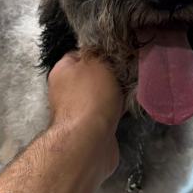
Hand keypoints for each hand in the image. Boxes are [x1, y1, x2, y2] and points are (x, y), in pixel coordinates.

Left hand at [48, 52, 123, 178]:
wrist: (89, 140)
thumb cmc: (91, 96)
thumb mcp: (97, 62)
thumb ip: (100, 53)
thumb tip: (102, 52)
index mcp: (62, 70)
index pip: (80, 53)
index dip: (99, 51)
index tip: (117, 53)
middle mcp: (65, 90)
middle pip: (92, 75)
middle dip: (110, 74)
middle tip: (127, 71)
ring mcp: (77, 110)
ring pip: (101, 94)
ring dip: (115, 93)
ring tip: (131, 88)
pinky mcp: (90, 127)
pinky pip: (107, 112)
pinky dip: (117, 110)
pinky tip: (128, 107)